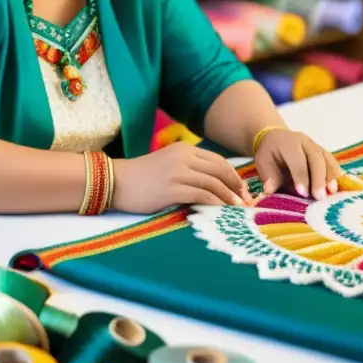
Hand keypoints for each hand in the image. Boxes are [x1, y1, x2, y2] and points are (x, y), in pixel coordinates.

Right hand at [111, 144, 251, 213]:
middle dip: (235, 187)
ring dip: (229, 197)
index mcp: (184, 150)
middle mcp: (183, 158)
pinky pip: (201, 195)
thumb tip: (212, 184)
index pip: (218, 161)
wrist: (116, 181)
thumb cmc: (142, 177)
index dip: (233, 176)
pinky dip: (215, 203)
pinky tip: (222, 211)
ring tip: (238, 209)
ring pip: (212, 183)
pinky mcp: (171, 189)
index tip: (241, 190)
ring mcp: (177, 173)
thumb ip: (189, 169)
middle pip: (219, 171)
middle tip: (245, 201)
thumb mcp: (168, 164)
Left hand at [254, 129, 344, 199]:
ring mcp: (316, 145)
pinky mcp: (323, 152)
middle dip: (318, 179)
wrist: (277, 138)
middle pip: (316, 159)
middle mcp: (305, 142)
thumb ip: (268, 175)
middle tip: (319, 197)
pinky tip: (336, 186)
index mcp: (288, 143)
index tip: (303, 193)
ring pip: (326, 159)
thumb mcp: (262, 162)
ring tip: (331, 192)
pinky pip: (331, 161)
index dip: (301, 177)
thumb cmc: (269, 153)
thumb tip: (270, 189)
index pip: (297, 160)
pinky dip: (335, 173)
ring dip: (330, 177)